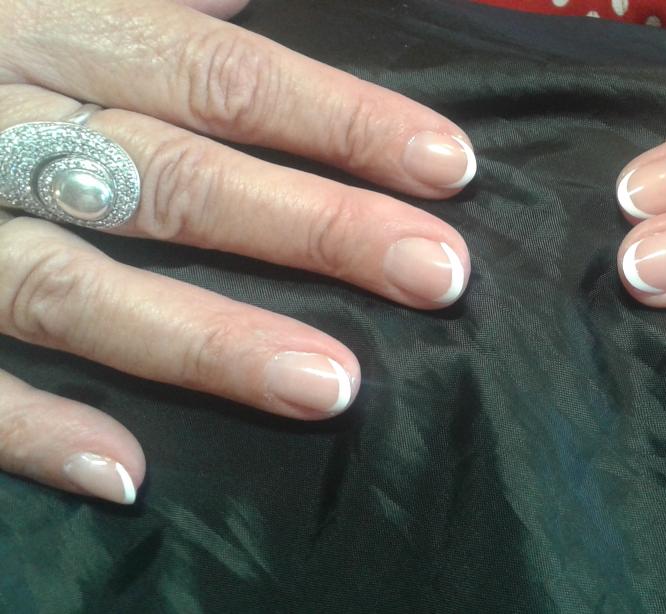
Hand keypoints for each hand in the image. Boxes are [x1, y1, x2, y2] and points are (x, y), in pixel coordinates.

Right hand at [0, 0, 475, 503]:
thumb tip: (254, 2)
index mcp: (48, 22)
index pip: (221, 73)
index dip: (338, 120)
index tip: (448, 167)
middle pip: (174, 180)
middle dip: (314, 229)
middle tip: (438, 274)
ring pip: (75, 289)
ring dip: (207, 343)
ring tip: (332, 389)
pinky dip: (31, 429)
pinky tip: (129, 475)